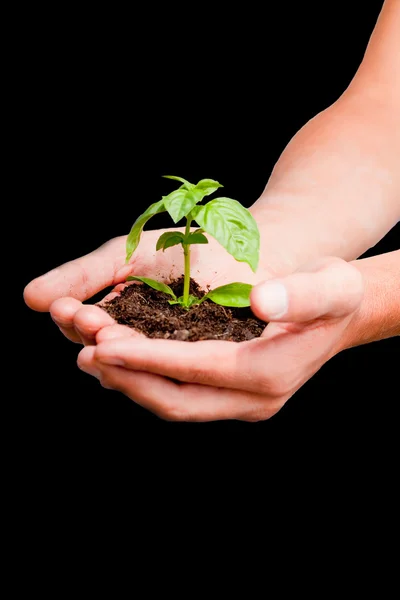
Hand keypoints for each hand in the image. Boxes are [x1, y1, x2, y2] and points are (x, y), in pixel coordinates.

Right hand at [23, 228, 273, 344]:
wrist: (246, 243)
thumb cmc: (188, 249)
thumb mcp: (127, 256)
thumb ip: (84, 274)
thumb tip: (29, 299)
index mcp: (122, 326)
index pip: (87, 333)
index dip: (76, 324)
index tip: (69, 309)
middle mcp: (147, 349)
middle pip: (111, 356)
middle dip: (97, 340)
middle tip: (87, 321)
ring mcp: (179, 359)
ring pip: (144, 368)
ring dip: (124, 355)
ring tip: (109, 335)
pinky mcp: (213, 363)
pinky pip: (187, 365)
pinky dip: (169, 358)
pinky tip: (156, 346)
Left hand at [76, 256, 363, 421]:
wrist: (340, 318)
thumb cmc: (333, 295)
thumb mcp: (329, 285)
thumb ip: (300, 294)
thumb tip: (261, 301)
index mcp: (270, 373)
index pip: (199, 369)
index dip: (150, 357)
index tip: (105, 342)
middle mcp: (253, 399)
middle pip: (177, 400)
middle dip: (129, 377)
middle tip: (85, 353)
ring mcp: (240, 404)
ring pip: (174, 402)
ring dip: (131, 381)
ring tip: (89, 356)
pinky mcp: (230, 397)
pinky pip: (180, 394)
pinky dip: (147, 378)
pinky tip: (120, 358)